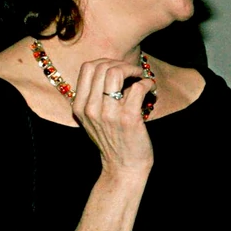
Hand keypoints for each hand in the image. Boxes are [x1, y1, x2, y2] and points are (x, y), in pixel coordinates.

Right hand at [72, 59, 156, 173]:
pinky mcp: (128, 118)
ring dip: (134, 70)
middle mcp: (91, 108)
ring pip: (116, 72)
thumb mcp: (95, 119)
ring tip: (141, 77)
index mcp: (80, 106)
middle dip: (122, 64)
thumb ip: (97, 96)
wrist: (123, 168)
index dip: (107, 62)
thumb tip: (116, 69)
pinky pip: (138, 87)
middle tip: (134, 73)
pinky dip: (148, 83)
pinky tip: (151, 90)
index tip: (121, 70)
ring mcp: (109, 113)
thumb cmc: (113, 141)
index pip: (88, 67)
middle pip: (102, 66)